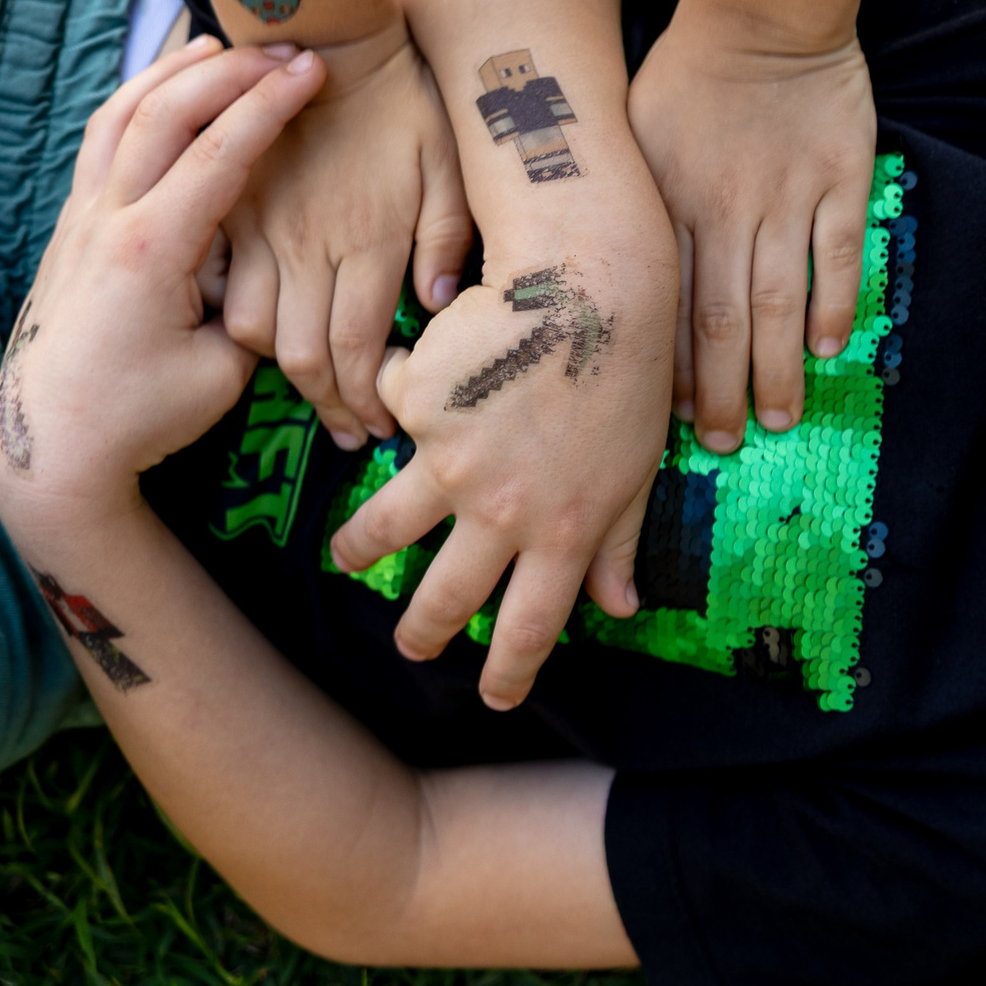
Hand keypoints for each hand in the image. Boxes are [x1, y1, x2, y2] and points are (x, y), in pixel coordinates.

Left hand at [0, 38, 325, 499]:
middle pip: (162, 111)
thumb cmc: (144, 415)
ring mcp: (83, 219)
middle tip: (280, 47)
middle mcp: (109, 221)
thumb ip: (255, 306)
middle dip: (227, 68)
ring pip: (121, 113)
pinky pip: (104, 138)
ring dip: (174, 72)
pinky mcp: (74, 226)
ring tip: (220, 45)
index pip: (217, 152)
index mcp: (152, 251)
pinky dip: (140, 99)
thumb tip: (278, 264)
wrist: (52, 443)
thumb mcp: (223, 372)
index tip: (313, 68)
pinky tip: (169, 94)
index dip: (269, 105)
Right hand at [220, 21, 472, 449]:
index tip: (384, 431)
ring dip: (284, 376)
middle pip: (305, 357)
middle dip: (331, 407)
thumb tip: (433, 307)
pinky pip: (222, 288)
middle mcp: (311, 247)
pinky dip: (238, 328)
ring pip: (255, 332)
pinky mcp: (230, 212)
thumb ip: (445, 240)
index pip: (360, 350)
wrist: (333, 37)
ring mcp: (263, 231)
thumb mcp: (452, 166)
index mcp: (370, 241)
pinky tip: (265, 346)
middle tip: (353, 434)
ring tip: (316, 400)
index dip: (369, 400)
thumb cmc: (408, 103)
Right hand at [326, 238, 674, 708]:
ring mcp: (452, 463)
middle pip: (443, 598)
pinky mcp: (419, 408)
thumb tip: (621, 608)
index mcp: (566, 531)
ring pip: (384, 528)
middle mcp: (502, 510)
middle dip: (421, 634)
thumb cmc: (630, 374)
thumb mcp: (638, 468)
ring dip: (360, 551)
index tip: (494, 700)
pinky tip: (396, 379)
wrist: (593, 284)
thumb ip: (621, 542)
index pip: (529, 626)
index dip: (508, 674)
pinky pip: (391, 412)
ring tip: (347, 561)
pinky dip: (391, 398)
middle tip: (409, 648)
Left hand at [628, 16, 876, 450]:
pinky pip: (837, 255)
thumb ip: (620, 204)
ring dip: (779, 365)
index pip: (666, 304)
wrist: (762, 11)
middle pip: (721, 317)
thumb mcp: (627, 135)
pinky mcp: (839, 178)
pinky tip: (827, 349)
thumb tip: (586, 275)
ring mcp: (787, 196)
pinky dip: (833, 305)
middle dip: (723, 389)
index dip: (670, 369)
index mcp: (667, 202)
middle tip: (727, 442)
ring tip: (778, 417)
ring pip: (780, 298)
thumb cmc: (684, 75)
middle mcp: (724, 209)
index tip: (672, 420)